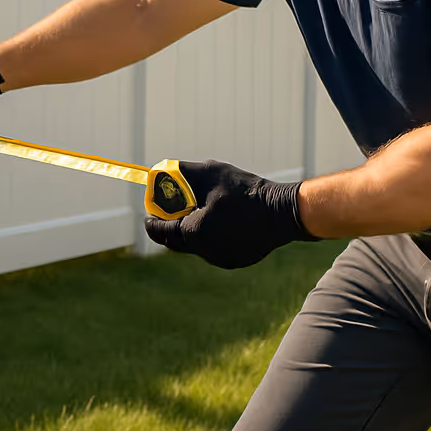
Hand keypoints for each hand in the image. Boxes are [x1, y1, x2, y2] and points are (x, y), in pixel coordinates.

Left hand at [143, 159, 316, 268]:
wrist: (282, 211)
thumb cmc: (244, 190)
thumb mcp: (210, 173)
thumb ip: (182, 172)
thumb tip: (161, 170)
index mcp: (194, 233)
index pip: (162, 232)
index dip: (153, 221)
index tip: (149, 214)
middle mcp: (205, 252)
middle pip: (177, 242)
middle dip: (172, 225)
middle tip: (173, 211)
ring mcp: (221, 259)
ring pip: (196, 246)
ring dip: (192, 231)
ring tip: (200, 211)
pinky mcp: (235, 260)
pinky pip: (214, 249)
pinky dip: (211, 236)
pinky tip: (221, 220)